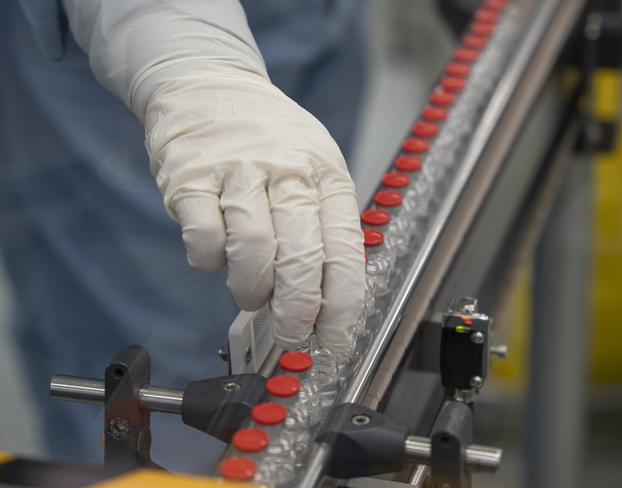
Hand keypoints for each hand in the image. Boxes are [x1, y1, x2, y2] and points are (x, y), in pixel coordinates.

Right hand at [145, 70, 364, 353]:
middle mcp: (287, 170)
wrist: (207, 84)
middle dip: (297, 311)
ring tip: (252, 293)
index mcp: (325, 174)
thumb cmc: (268, 138)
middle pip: (300, 257)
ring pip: (252, 251)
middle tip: (292, 333)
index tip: (335, 339)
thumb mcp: (312, 167)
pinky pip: (204, 237)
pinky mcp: (190, 177)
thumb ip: (319, 225)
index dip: (342, 304)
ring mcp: (237, 171)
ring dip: (251, 289)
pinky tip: (215, 255)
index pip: (344, 250)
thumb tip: (323, 300)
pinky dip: (209, 261)